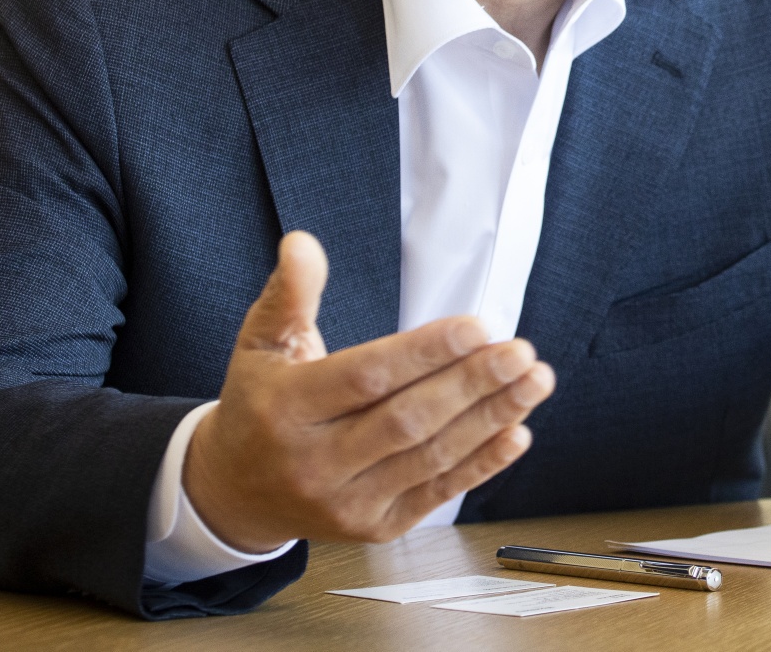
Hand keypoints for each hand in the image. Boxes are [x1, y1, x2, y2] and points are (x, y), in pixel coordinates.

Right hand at [184, 231, 555, 550]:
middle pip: (407, 420)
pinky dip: (481, 464)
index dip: (426, 352)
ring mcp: (347, 502)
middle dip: (472, 383)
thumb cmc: (259, 405)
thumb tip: (303, 244)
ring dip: (490, 418)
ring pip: (430, 457)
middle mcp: (315, 463)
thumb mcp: (260, 343)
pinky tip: (516, 433)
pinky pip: (437, 494)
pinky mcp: (375, 527)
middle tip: (520, 351)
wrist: (237, 491)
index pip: (366, 378)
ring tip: (533, 382)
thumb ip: (289, 293)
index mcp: (286, 410)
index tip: (477, 326)